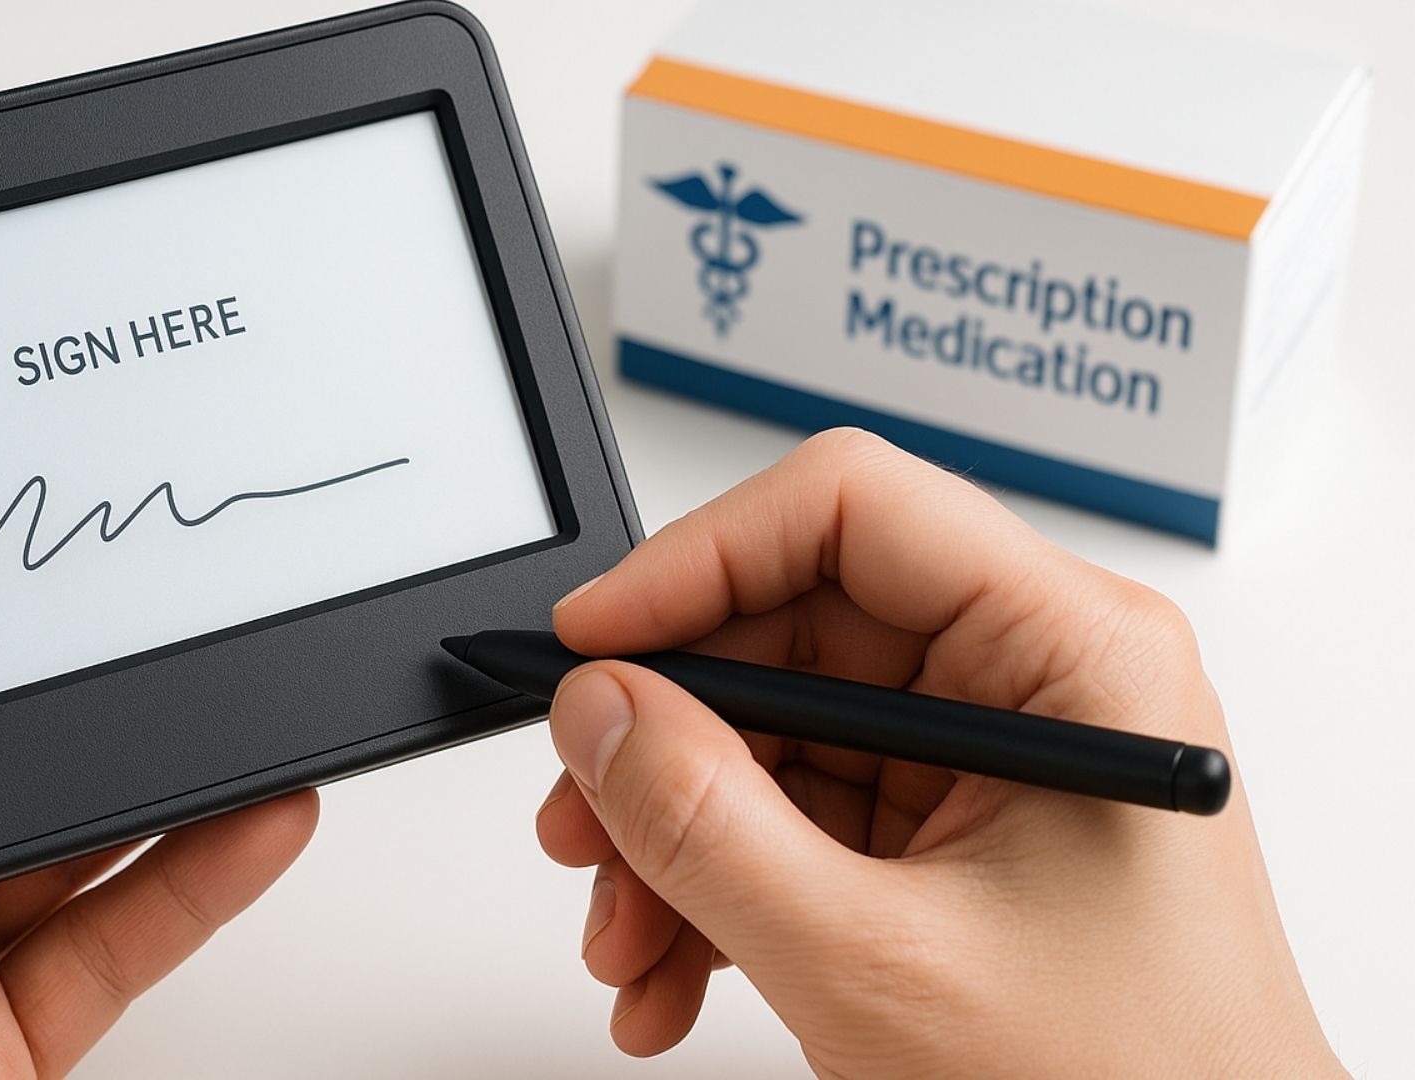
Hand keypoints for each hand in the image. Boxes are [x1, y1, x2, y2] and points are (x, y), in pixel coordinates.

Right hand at [536, 429, 1341, 1076]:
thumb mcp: (874, 962)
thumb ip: (709, 824)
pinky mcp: (948, 832)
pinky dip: (714, 887)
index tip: (591, 644)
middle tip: (583, 822)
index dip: (697, 559)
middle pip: (785, 630)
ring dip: (673, 838)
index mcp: (1070, 654)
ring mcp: (985, 760)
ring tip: (629, 946)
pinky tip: (673, 973)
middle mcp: (1031, 681)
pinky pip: (792, 815)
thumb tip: (598, 710)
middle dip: (666, 742)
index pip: (850, 510)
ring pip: (771, 735)